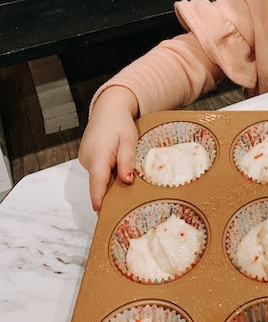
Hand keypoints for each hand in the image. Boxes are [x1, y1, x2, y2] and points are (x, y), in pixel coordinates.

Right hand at [78, 86, 139, 211]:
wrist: (108, 109)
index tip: (100, 212)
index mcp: (98, 155)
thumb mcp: (129, 140)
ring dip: (109, 181)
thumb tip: (127, 180)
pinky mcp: (86, 157)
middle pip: (98, 182)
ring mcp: (85, 158)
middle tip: (123, 205)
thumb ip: (126, 161)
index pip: (97, 182)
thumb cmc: (120, 123)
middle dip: (109, 193)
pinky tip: (116, 168)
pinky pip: (97, 171)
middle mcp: (88, 158)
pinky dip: (106, 173)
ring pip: (98, 177)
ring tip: (124, 179)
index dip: (99, 198)